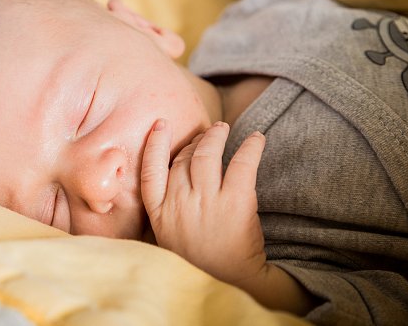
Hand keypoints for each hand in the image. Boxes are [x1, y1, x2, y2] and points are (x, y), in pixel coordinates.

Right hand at [141, 120, 266, 285]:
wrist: (231, 282)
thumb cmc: (199, 259)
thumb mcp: (169, 235)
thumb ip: (167, 207)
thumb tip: (177, 174)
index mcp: (160, 213)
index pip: (150, 171)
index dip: (154, 144)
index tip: (161, 124)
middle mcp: (180, 203)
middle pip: (182, 158)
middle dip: (194, 142)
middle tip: (206, 135)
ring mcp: (207, 201)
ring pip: (207, 153)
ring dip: (215, 135)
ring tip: (223, 129)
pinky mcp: (236, 202)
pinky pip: (242, 163)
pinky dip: (250, 147)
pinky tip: (256, 138)